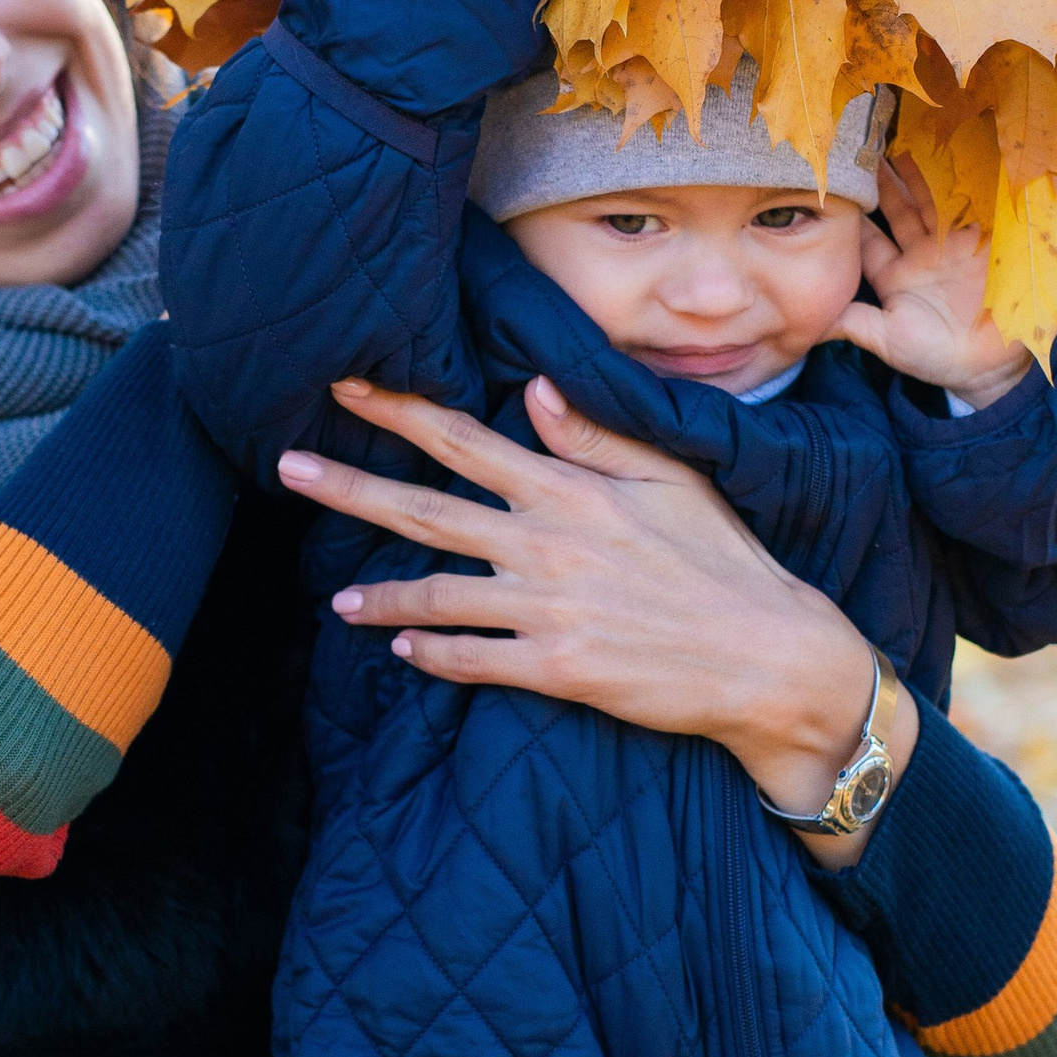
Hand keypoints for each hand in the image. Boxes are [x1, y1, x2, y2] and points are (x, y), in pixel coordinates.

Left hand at [276, 372, 917, 862]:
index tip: (342, 388)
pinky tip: (402, 651)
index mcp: (571, 490)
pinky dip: (431, 655)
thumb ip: (597, 438)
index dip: (398, 412)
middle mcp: (547, 543)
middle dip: (349, 487)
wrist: (770, 656)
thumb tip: (540, 392)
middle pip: (425, 509)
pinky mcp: (555, 668)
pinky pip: (471, 659)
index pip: (465, 440)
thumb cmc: (725, 564)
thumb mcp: (672, 482)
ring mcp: (546, 608)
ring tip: (337, 601)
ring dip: (378, 598)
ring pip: (434, 596)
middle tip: (287, 468)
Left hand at [829, 149, 1034, 409]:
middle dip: (884, 179)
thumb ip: (852, 324)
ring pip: (931, 201)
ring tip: (903, 140)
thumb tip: (807, 320)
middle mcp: (920, 254)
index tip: (834, 183)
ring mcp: (952, 245)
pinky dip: (962, 184)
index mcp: (894, 275)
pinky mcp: (983, 243)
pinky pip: (970, 207)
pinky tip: (952, 156)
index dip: (852, 213)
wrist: (990, 366)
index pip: (867, 238)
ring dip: (919, 173)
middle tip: (866, 145)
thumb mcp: (889, 340)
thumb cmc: (936, 357)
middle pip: (899, 208)